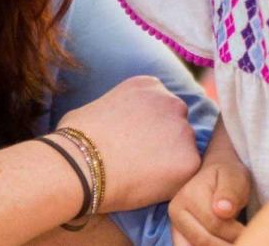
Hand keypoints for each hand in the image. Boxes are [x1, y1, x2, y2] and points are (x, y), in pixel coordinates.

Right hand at [57, 76, 200, 213]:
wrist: (80, 163)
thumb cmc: (78, 136)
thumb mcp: (100, 104)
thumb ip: (122, 108)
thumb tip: (119, 122)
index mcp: (150, 85)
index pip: (162, 104)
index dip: (150, 123)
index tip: (136, 137)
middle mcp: (172, 102)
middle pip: (178, 123)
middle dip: (165, 139)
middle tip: (141, 156)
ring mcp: (184, 131)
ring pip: (184, 149)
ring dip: (170, 160)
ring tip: (141, 173)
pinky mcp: (190, 161)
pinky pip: (186, 173)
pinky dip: (172, 180)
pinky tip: (147, 184)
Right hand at [169, 160, 250, 244]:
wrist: (213, 177)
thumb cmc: (227, 177)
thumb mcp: (233, 178)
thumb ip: (230, 192)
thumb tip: (223, 210)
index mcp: (188, 196)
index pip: (215, 224)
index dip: (237, 233)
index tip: (251, 231)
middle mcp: (176, 212)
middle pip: (204, 241)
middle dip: (228, 244)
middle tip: (246, 241)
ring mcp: (176, 226)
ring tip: (233, 241)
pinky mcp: (180, 237)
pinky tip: (222, 242)